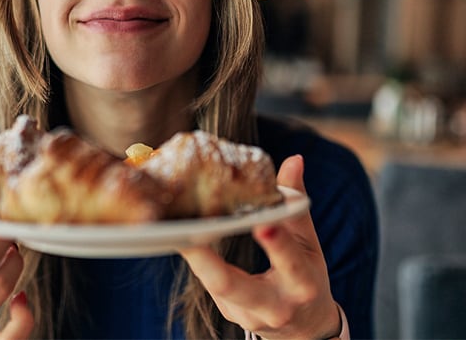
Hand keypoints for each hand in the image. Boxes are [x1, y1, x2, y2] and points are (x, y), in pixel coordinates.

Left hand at [179, 155, 340, 338]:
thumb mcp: (309, 245)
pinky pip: (209, 284)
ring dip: (194, 257)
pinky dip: (197, 259)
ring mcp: (247, 315)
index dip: (276, 243)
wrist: (305, 329)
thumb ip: (297, 204)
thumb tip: (294, 160)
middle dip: (209, 263)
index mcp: (302, 284)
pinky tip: (181, 236)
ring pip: (214, 286)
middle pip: (235, 287)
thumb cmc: (307, 278)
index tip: (262, 222)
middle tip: (188, 236)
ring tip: (173, 227)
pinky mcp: (229, 313)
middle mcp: (274, 306)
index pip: (290, 262)